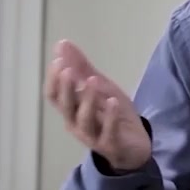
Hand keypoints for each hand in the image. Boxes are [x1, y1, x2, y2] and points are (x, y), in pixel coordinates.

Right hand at [44, 40, 151, 171]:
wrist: (135, 145)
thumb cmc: (113, 115)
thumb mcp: (101, 88)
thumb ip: (82, 68)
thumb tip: (62, 44)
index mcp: (71, 110)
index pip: (54, 96)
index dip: (54, 80)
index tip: (58, 61)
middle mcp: (76, 124)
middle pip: (65, 107)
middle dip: (66, 88)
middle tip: (68, 69)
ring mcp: (92, 136)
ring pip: (84, 119)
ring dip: (88, 99)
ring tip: (94, 80)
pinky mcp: (111, 144)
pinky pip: (108, 131)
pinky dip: (110, 117)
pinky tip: (113, 101)